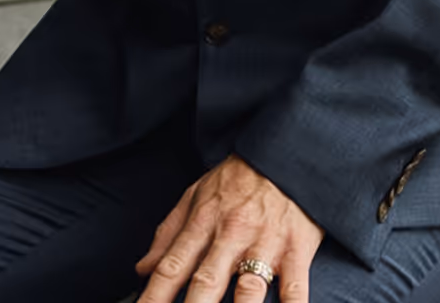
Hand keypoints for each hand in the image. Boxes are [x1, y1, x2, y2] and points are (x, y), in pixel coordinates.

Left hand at [134, 155, 322, 302]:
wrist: (286, 151)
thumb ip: (168, 235)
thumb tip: (143, 270)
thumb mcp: (196, 195)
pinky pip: (294, 287)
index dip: (153, 297)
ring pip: (248, 289)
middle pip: (206, 282)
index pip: (171, 268)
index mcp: (204, 223)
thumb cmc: (238, 179)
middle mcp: (232, 235)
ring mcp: (265, 243)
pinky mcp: (296, 249)